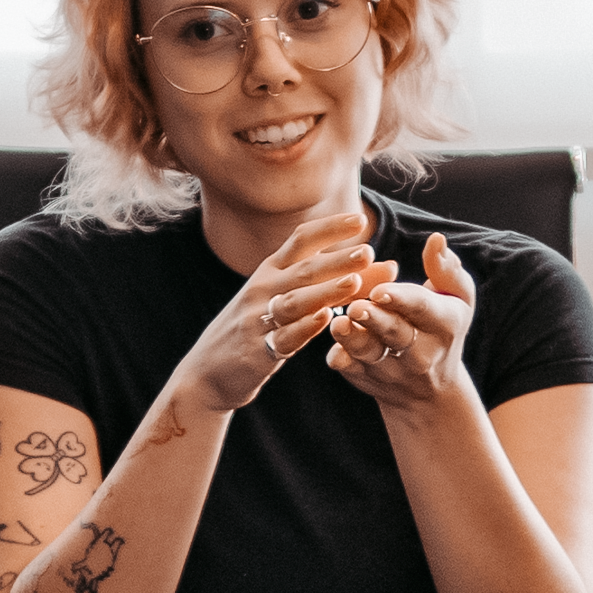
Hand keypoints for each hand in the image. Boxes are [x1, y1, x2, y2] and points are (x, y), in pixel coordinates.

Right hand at [184, 210, 395, 412]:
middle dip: (336, 260)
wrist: (207, 373)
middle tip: (367, 251)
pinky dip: (305, 328)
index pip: (300, 240)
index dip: (329, 228)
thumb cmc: (256, 330)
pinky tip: (325, 320)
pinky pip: (284, 338)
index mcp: (270, 271)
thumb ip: (333, 283)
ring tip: (353, 283)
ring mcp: (257, 320)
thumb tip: (385, 265)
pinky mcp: (258, 351)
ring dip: (325, 292)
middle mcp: (262, 289)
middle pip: (303, 269)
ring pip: (295, 302)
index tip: (360, 219)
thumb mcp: (288, 300)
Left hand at [327, 231, 474, 407]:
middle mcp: (419, 351)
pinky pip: (352, 370)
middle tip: (356, 307)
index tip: (381, 290)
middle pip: (395, 333)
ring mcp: (391, 368)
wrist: (430, 390)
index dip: (401, 299)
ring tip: (339, 324)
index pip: (422, 308)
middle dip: (376, 320)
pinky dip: (342, 360)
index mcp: (444, 325)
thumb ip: (446, 269)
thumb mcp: (457, 299)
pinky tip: (333, 352)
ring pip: (370, 353)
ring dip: (353, 340)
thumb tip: (436, 239)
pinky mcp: (366, 377)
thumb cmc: (441, 327)